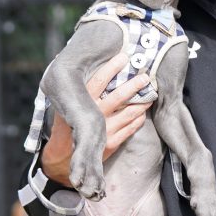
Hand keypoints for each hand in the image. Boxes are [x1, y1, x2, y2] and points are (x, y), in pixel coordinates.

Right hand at [40, 53, 151, 185]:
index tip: (123, 57)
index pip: (98, 81)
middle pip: (119, 96)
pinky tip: (144, 111)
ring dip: (143, 102)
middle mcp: (94, 116)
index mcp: (82, 104)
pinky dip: (139, 117)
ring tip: (151, 93)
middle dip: (134, 85)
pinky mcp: (112, 143)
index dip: (111, 68)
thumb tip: (84, 66)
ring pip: (130, 112)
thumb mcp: (66, 107)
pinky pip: (132, 127)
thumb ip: (77, 92)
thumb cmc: (66, 126)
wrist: (63, 158)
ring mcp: (105, 130)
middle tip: (146, 77)